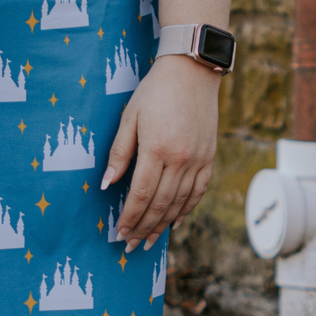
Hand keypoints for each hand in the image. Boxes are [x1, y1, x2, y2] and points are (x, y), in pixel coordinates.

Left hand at [101, 54, 220, 250]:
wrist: (192, 70)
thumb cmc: (155, 92)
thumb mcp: (129, 117)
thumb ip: (119, 152)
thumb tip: (107, 184)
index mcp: (157, 149)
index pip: (141, 194)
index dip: (130, 217)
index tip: (119, 232)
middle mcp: (180, 158)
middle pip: (161, 204)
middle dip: (143, 228)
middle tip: (130, 245)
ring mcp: (198, 159)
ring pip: (180, 202)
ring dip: (163, 225)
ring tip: (149, 241)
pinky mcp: (209, 156)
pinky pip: (198, 191)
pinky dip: (186, 210)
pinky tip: (174, 223)